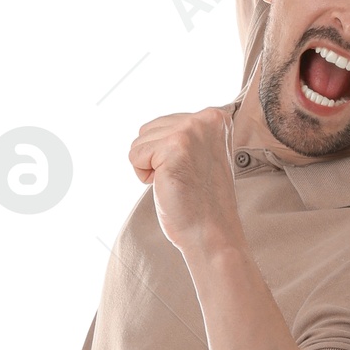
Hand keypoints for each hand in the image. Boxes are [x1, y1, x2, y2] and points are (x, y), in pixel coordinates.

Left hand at [130, 105, 245, 257]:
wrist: (211, 232)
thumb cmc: (202, 200)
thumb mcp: (200, 154)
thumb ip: (186, 135)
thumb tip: (155, 129)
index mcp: (215, 118)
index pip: (165, 123)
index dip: (167, 153)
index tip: (190, 171)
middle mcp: (206, 119)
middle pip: (149, 128)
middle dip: (155, 157)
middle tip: (182, 178)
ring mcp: (191, 131)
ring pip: (139, 141)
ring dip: (150, 167)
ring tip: (176, 182)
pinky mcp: (174, 147)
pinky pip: (135, 155)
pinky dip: (144, 176)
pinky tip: (168, 185)